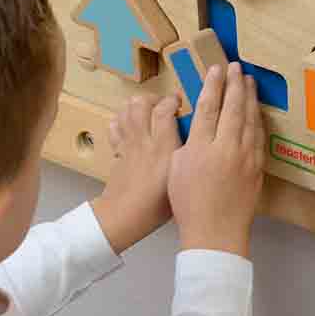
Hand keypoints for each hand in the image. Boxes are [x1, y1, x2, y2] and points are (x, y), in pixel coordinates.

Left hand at [91, 93, 180, 254]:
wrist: (125, 216)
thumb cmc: (156, 205)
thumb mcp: (182, 181)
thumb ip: (190, 158)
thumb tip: (199, 141)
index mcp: (164, 147)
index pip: (164, 110)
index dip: (172, 101)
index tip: (180, 103)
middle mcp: (145, 140)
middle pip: (141, 103)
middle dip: (154, 99)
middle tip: (165, 107)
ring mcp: (128, 143)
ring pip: (127, 110)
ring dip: (138, 106)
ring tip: (150, 113)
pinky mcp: (118, 149)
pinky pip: (115, 125)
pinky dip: (123, 119)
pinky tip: (133, 125)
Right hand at [168, 63, 265, 257]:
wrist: (216, 232)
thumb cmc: (189, 204)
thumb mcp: (176, 168)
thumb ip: (188, 141)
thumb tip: (198, 122)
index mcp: (201, 147)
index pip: (209, 106)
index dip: (213, 85)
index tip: (217, 69)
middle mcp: (226, 147)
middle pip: (233, 107)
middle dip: (234, 83)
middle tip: (236, 66)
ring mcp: (245, 156)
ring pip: (249, 118)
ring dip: (249, 97)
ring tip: (248, 80)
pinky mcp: (257, 166)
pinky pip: (259, 135)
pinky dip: (257, 118)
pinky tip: (256, 110)